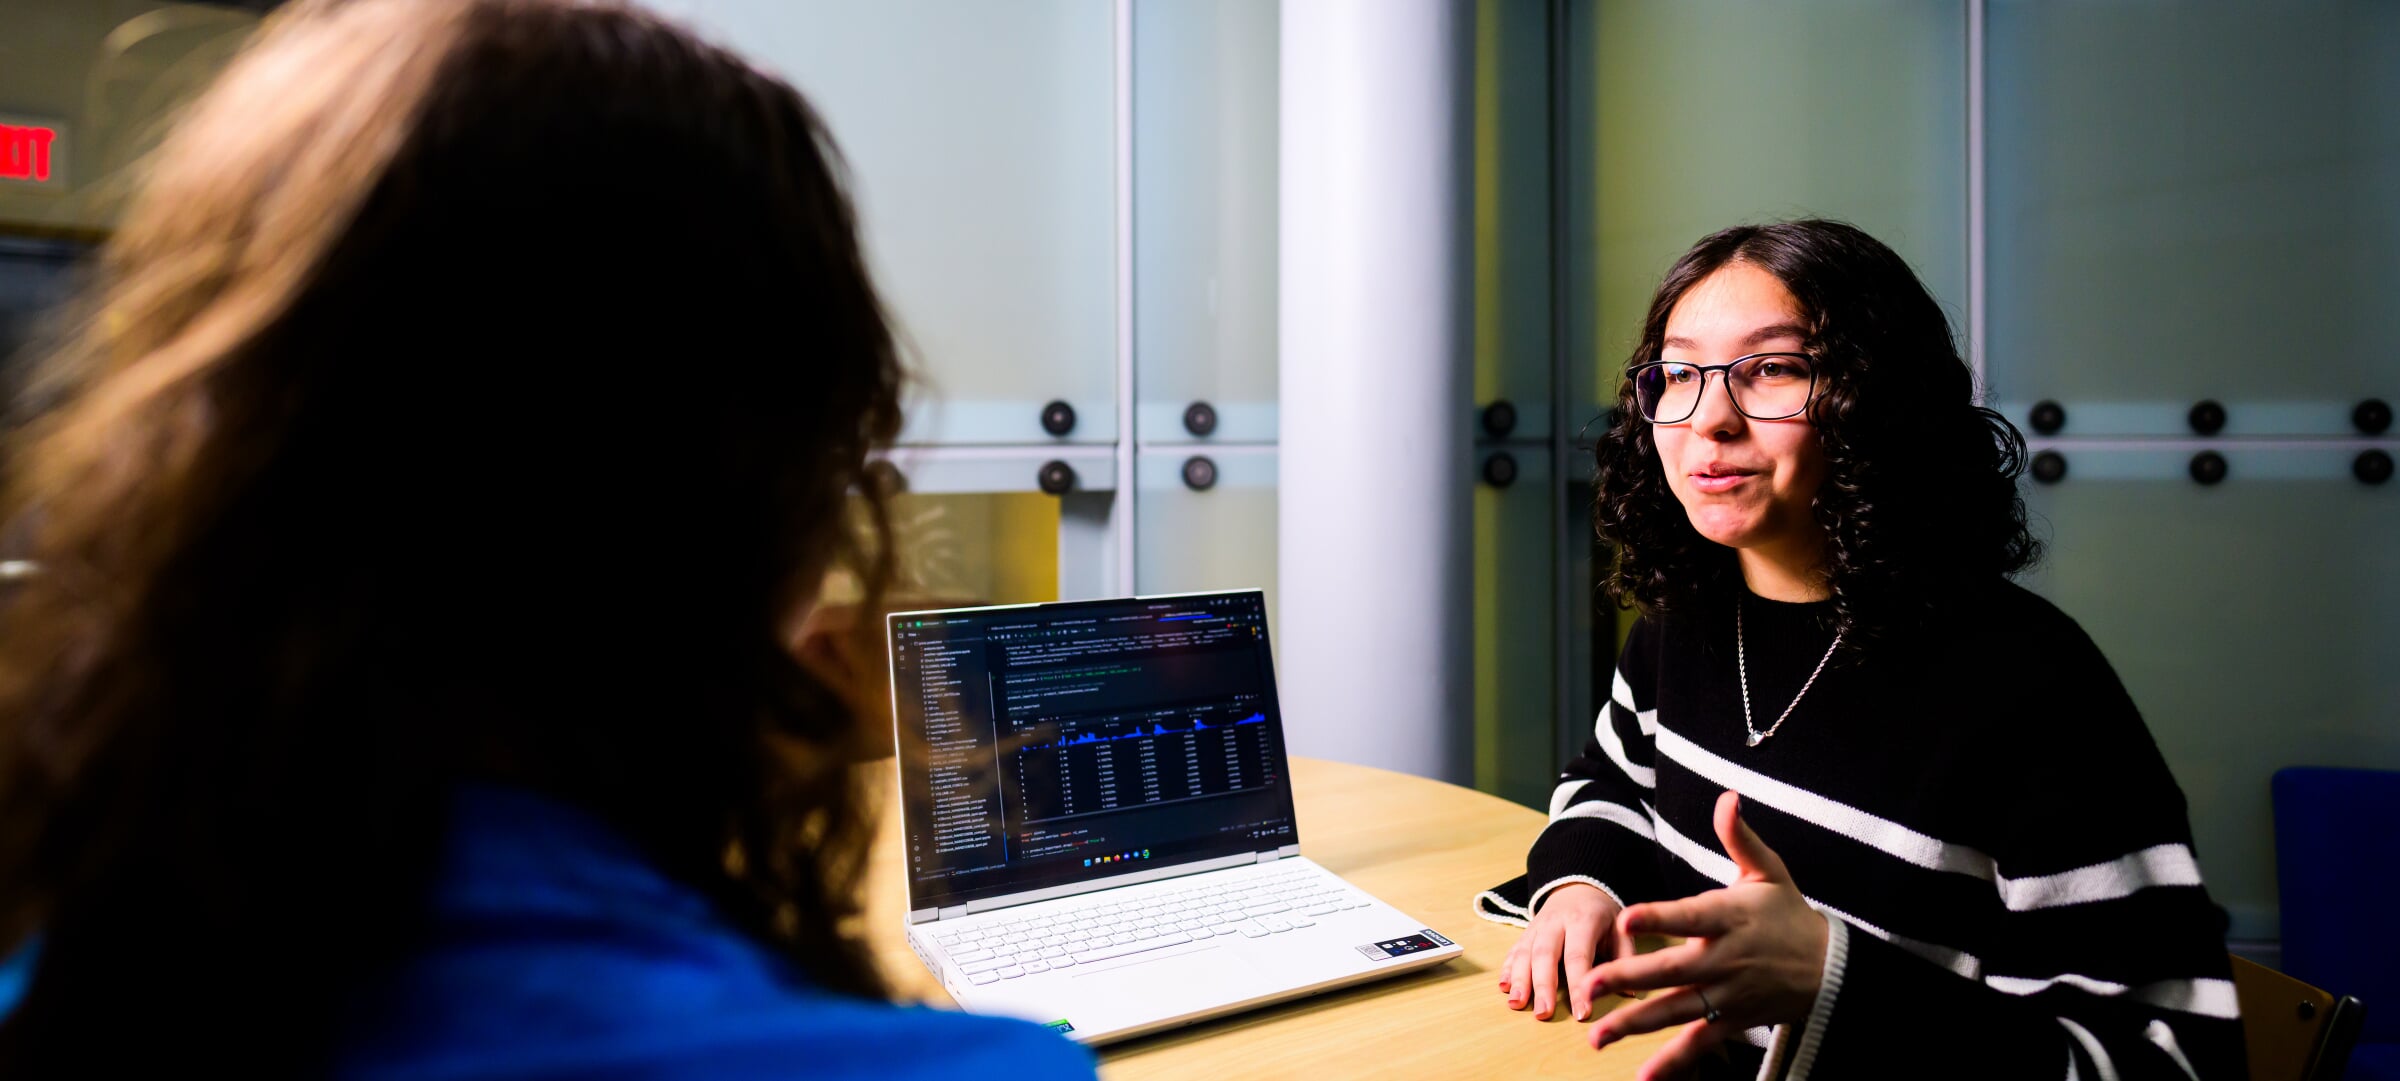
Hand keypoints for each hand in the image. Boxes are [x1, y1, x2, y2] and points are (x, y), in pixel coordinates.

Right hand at [1497, 882, 1634, 1021]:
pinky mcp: (1525, 932)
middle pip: (1545, 954)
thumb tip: (1629, 991)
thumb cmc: (1602, 915)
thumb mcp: (1620, 929)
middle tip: (1543, 1014)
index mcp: (1583, 921)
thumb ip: (1625, 956)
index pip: (1578, 956)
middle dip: (1542, 985)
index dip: (1578, 985)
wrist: (1579, 886)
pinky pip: (1514, 950)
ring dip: (1519, 979)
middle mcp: (1556, 922)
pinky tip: (1504, 987)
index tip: (1581, 1013)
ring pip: (1524, 952)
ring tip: (1517, 1004)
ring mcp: (1537, 926)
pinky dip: (1507, 969)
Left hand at [1582, 791, 1827, 1078]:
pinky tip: (1642, 1076)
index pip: (1688, 916)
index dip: (1658, 917)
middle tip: (1591, 984)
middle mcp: (1724, 958)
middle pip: (1671, 971)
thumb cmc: (1788, 913)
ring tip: (1597, 1035)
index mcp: (1727, 917)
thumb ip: (1740, 838)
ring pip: (1676, 1011)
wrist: (1831, 967)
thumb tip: (1727, 797)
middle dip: (1629, 979)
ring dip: (1635, 1024)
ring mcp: (1727, 994)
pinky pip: (1698, 1043)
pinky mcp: (1732, 1020)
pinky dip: (1672, 1062)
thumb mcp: (1768, 871)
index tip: (1625, 917)